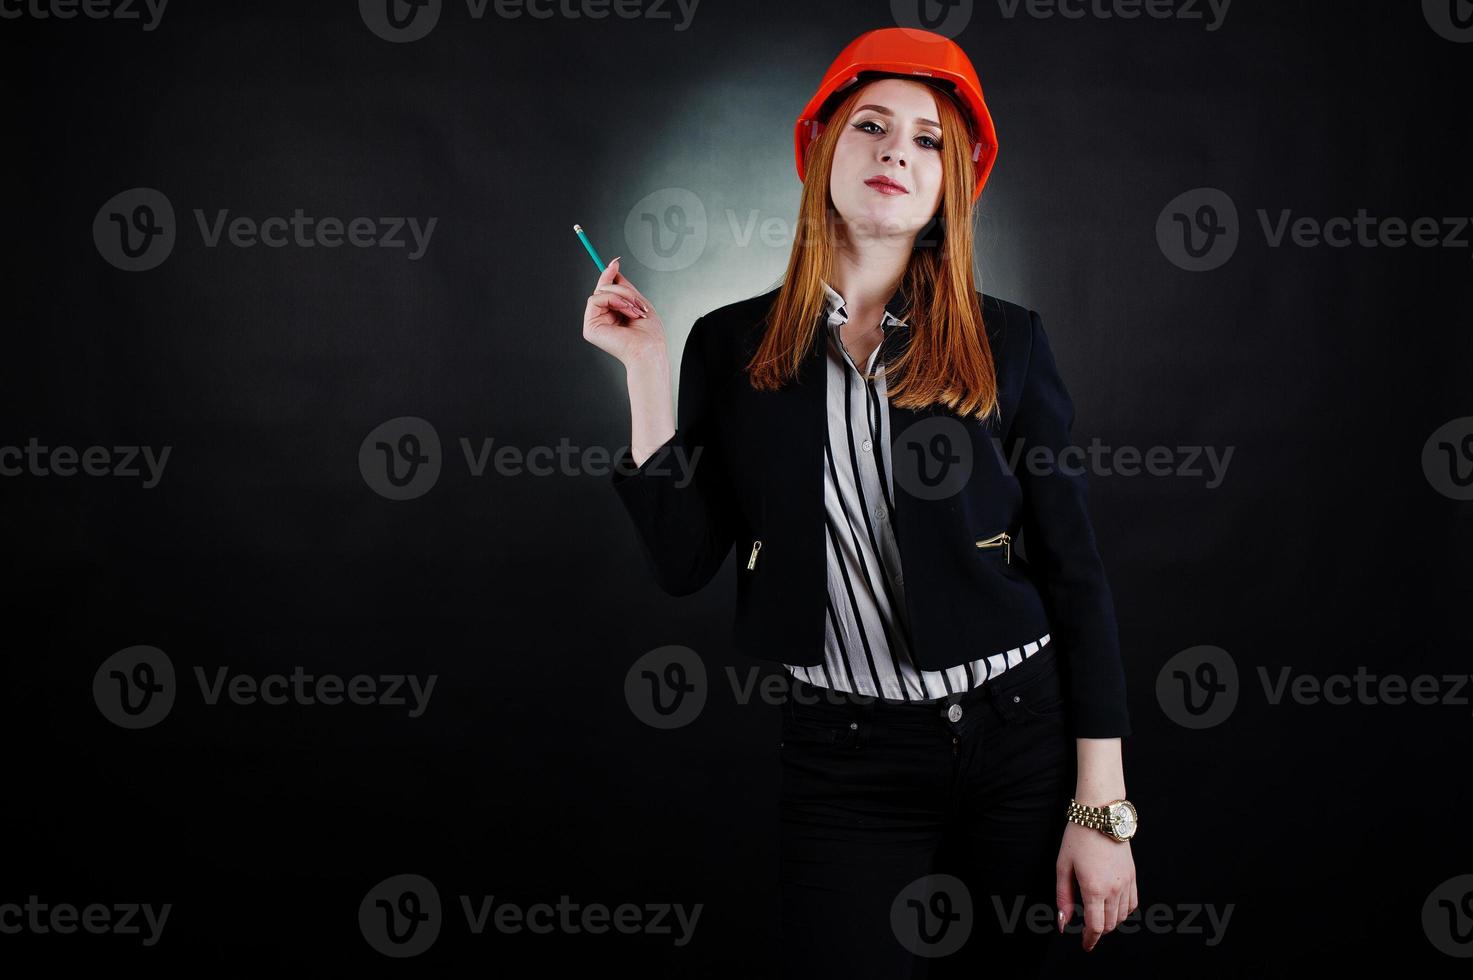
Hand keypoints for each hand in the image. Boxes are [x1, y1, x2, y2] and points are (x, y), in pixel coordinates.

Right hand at [582, 256, 666, 366]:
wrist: (649, 350)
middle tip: (636, 300)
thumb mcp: (638, 302)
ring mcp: (595, 322)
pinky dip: (614, 300)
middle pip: (603, 287)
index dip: (609, 275)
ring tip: (635, 311)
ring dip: (622, 296)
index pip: (607, 290)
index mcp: (614, 314)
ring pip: (601, 291)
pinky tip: (626, 312)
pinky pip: (595, 299)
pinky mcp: (590, 327)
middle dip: (623, 289)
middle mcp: (603, 318)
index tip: (615, 262)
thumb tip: (612, 267)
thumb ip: (624, 286)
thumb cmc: (649, 334)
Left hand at [1055, 821, 1136, 951]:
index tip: (1085, 945)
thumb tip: (1064, 923)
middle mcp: (1114, 888)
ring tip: (1097, 918)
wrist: (1101, 814)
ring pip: (1122, 916)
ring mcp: (1126, 882)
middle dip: (1098, 932)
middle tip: (1087, 931)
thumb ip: (1063, 898)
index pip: (1096, 926)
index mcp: (1094, 888)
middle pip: (1109, 924)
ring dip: (1110, 922)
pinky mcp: (1132, 875)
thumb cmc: (1078, 837)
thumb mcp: (1063, 867)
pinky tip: (1113, 908)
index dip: (1090, 940)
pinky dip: (1123, 911)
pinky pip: (1132, 903)